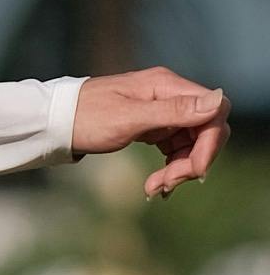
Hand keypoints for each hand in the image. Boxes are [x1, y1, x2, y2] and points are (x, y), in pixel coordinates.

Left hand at [72, 67, 229, 197]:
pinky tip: (154, 185)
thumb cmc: (86, 116)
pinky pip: (175, 149)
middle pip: (205, 130)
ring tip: (153, 189)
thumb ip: (174, 111)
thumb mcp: (129, 118)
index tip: (194, 170)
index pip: (214, 112)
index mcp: (166, 85)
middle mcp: (168, 94)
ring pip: (192, 144)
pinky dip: (170, 168)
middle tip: (167, 184)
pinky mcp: (153, 126)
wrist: (55, 122)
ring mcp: (162, 111)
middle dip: (193, 161)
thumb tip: (219, 99)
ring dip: (179, 170)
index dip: (210, 143)